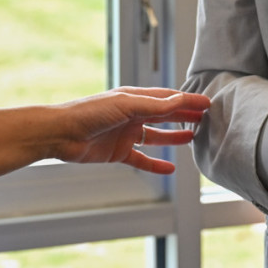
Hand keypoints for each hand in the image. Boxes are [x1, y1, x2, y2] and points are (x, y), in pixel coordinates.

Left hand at [49, 87, 210, 174]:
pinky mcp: (117, 152)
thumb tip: (181, 100)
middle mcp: (131, 114)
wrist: (61, 134)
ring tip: (192, 139)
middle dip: (184, 115)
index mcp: (134, 98)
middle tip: (205, 119)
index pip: (167, 98)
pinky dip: (156, 164)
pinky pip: (142, 159)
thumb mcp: (126, 105)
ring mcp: (125, 134)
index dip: (187, 100)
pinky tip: (170, 169)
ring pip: (155, 136)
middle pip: (164, 115)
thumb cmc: (89, 113)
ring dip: (173, 138)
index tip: (207, 102)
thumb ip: (155, 106)